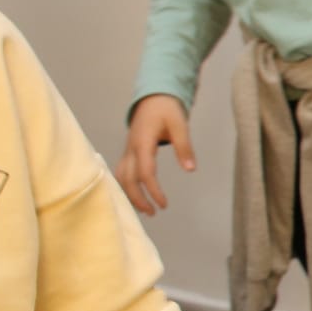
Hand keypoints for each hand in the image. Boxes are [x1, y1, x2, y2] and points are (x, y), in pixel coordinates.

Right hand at [114, 95, 193, 215]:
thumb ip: (184, 146)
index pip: (145, 172)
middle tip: (153, 213)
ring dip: (130, 194)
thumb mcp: (180, 124)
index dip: (153, 190)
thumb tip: (190, 169)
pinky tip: (137, 196)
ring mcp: (127, 151)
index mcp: (142, 142)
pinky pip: (123, 172)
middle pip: (128, 179)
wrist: (152, 98)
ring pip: (121, 176)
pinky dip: (127, 186)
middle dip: (138, 198)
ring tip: (145, 210)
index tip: (164, 204)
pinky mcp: (129, 152)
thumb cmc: (167, 109)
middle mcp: (131, 148)